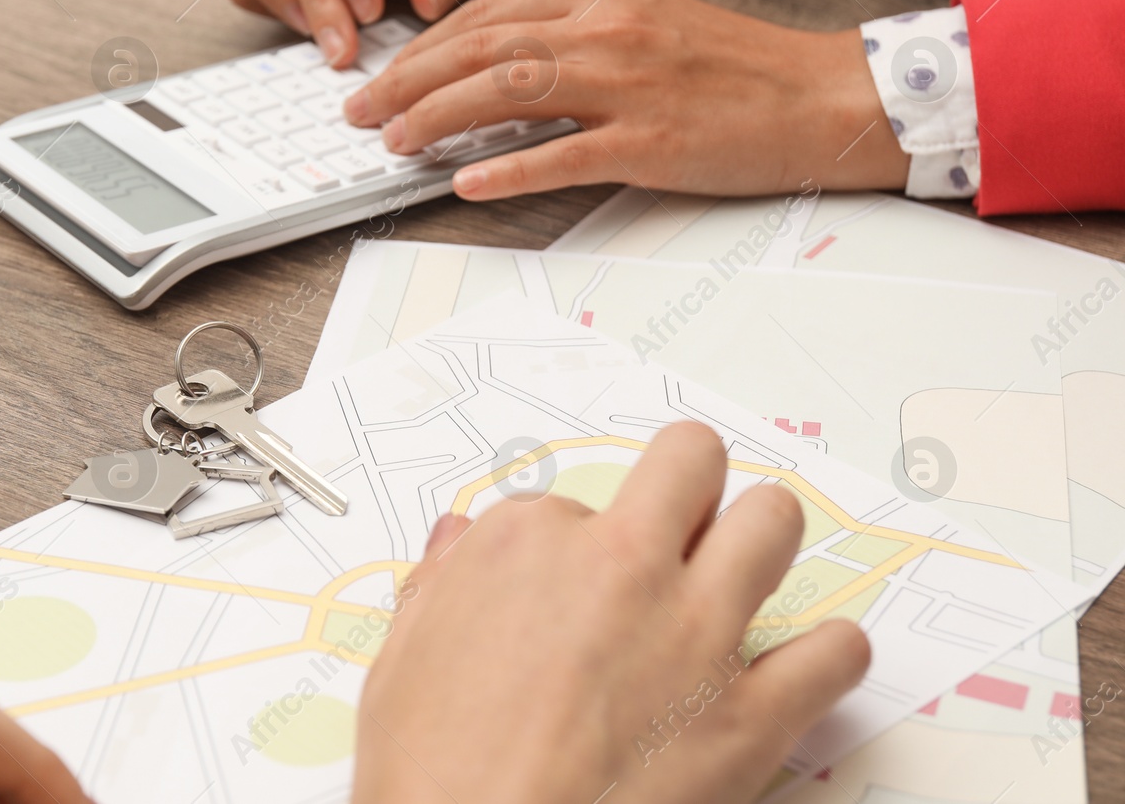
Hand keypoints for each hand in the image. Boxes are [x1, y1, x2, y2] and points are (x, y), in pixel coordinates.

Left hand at [342, 0, 910, 198]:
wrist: (824, 97)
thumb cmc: (735, 68)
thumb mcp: (647, 24)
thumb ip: (575, 35)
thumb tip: (495, 67)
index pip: (487, 15)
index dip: (424, 47)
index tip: (385, 75)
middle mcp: (608, 30)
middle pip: (481, 47)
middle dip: (408, 80)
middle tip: (361, 113)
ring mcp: (630, 84)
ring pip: (507, 90)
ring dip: (438, 117)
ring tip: (393, 143)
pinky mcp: (652, 141)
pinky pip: (563, 155)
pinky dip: (507, 168)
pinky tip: (465, 183)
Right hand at [354, 422, 870, 803]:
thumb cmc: (431, 775)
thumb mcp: (401, 662)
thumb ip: (440, 585)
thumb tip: (458, 540)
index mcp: (527, 546)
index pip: (566, 502)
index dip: (566, 548)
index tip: (562, 588)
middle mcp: (621, 569)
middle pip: (692, 464)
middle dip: (688, 485)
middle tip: (680, 524)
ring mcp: (695, 637)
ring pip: (774, 523)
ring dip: (762, 539)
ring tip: (745, 568)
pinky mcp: (750, 719)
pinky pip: (835, 652)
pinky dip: (829, 654)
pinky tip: (804, 665)